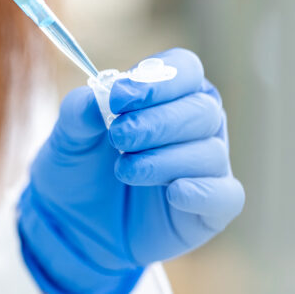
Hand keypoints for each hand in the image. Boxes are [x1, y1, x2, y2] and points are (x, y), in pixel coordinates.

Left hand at [18, 48, 243, 292]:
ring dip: (165, 159)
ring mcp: (208, 169)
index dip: (159, 81)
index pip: (186, 69)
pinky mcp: (210, 210)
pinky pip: (226, 196)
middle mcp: (198, 127)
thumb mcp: (68, 137)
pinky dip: (203, 192)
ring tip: (125, 170)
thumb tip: (97, 95)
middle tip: (119, 136)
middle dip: (159, 122)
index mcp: (172, 95)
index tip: (120, 97)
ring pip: (210, 152)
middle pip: (202, 110)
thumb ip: (79, 112)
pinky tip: (173, 193)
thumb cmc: (81, 170)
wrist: (74, 225)